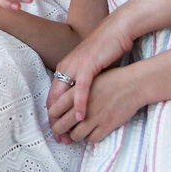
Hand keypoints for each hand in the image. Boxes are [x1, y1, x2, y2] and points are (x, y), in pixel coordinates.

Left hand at [45, 14, 132, 131]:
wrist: (117, 31)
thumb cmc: (106, 51)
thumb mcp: (90, 70)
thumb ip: (83, 84)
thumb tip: (82, 103)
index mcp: (65, 69)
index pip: (53, 98)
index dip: (54, 118)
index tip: (59, 133)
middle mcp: (66, 68)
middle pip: (54, 100)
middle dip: (56, 123)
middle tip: (61, 140)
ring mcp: (75, 66)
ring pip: (64, 97)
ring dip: (65, 118)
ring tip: (69, 135)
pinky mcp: (88, 65)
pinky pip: (81, 89)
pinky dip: (79, 105)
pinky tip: (81, 118)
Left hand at [47, 64, 144, 143]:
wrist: (134, 83)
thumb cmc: (113, 79)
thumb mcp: (88, 79)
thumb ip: (75, 92)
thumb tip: (63, 104)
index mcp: (75, 92)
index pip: (54, 110)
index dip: (52, 120)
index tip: (54, 123)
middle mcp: (82, 105)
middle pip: (61, 125)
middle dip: (59, 131)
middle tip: (61, 134)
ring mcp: (94, 116)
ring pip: (75, 135)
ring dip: (75, 136)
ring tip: (77, 133)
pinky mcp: (106, 125)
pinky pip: (92, 139)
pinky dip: (90, 138)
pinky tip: (92, 133)